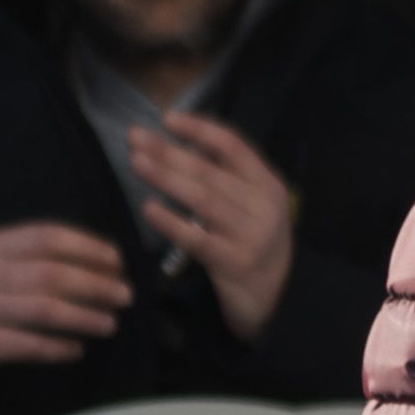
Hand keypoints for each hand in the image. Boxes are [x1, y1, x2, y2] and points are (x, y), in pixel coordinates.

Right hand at [0, 222, 131, 372]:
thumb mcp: (8, 265)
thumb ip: (48, 259)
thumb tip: (113, 264)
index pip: (47, 237)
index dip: (89, 248)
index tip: (119, 262)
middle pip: (51, 274)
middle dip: (96, 285)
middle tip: (125, 296)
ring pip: (44, 309)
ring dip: (85, 317)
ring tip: (111, 324)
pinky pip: (29, 344)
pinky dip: (60, 347)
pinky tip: (79, 349)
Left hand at [129, 114, 296, 339]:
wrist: (279, 295)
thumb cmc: (254, 242)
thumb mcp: (252, 204)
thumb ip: (225, 176)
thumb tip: (186, 142)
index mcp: (268, 184)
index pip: (233, 146)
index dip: (200, 129)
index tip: (167, 119)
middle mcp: (264, 206)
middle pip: (211, 171)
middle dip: (170, 152)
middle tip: (135, 137)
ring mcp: (251, 236)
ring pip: (203, 200)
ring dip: (167, 178)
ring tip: (136, 162)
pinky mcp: (234, 263)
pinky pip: (198, 239)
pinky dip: (172, 222)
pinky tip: (150, 209)